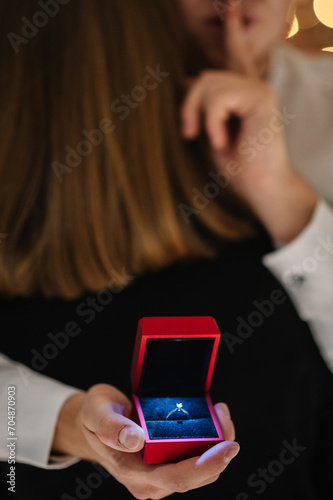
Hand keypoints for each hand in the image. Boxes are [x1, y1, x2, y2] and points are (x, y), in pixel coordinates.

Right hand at [52, 383, 239, 499]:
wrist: (90, 424)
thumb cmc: (94, 416)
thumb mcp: (96, 412)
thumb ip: (111, 426)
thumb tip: (135, 439)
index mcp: (132, 471)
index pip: (177, 477)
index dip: (207, 465)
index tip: (228, 446)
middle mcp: (149, 481)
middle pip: (195, 476)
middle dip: (219, 452)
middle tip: (225, 419)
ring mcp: (158, 475)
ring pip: (198, 470)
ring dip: (216, 445)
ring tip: (220, 413)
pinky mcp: (165, 465)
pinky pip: (193, 460)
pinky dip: (207, 442)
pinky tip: (211, 420)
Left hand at [181, 5, 317, 244]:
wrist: (259, 186)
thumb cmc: (238, 166)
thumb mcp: (211, 132)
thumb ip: (203, 106)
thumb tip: (187, 78)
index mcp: (243, 94)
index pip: (236, 56)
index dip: (232, 32)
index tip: (230, 6)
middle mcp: (253, 86)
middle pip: (205, 76)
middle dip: (189, 105)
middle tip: (190, 133)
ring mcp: (259, 89)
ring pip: (209, 85)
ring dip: (200, 116)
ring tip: (214, 140)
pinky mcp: (262, 96)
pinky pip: (219, 99)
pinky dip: (213, 123)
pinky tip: (224, 140)